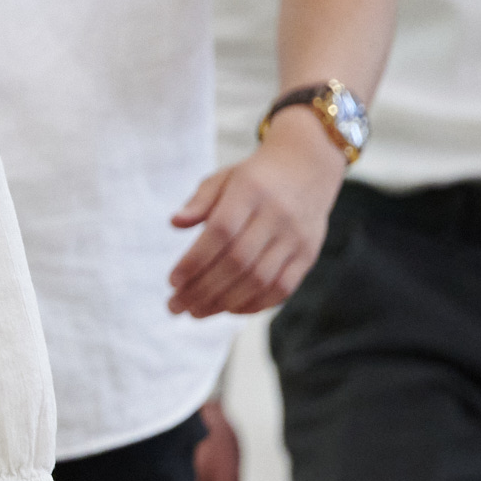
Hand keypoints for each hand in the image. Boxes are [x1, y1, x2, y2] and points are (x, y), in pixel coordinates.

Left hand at [168, 116, 345, 317]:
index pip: (220, 232)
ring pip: (260, 280)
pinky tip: (227, 309)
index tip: (171, 281)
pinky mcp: (309, 255)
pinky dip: (253, 304)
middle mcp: (277, 216)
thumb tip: (174, 222)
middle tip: (175, 305)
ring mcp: (296, 238)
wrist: (307, 169)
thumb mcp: (223, 179)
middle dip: (203, 289)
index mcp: (251, 191)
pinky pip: (282, 288)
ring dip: (224, 303)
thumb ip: (199, 201)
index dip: (195, 260)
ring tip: (196, 311)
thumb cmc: (253, 178)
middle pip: (238, 262)